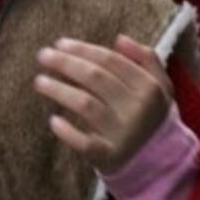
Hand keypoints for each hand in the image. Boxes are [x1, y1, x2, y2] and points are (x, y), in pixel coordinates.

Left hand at [34, 35, 172, 174]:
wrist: (159, 161)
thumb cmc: (149, 114)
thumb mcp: (159, 85)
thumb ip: (145, 58)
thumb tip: (120, 39)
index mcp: (149, 87)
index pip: (110, 60)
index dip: (83, 49)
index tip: (59, 43)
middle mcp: (137, 109)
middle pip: (95, 78)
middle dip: (66, 63)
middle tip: (43, 56)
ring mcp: (123, 134)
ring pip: (85, 105)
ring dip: (59, 90)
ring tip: (39, 81)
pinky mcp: (110, 156)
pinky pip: (85, 144)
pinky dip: (68, 132)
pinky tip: (53, 120)